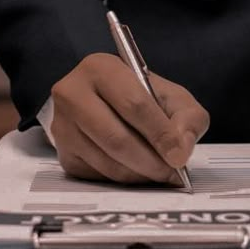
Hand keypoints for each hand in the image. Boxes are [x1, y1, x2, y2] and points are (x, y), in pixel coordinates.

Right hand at [50, 53, 209, 184]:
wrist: (105, 103)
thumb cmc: (140, 96)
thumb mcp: (171, 97)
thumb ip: (187, 117)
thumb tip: (178, 148)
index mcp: (100, 68)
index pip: (133, 104)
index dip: (160, 133)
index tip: (179, 155)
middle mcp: (72, 92)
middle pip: (115, 138)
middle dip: (150, 161)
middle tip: (171, 172)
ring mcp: (62, 124)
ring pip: (106, 161)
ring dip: (139, 174)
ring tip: (157, 172)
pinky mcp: (62, 152)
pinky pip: (96, 176)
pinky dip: (122, 180)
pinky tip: (135, 171)